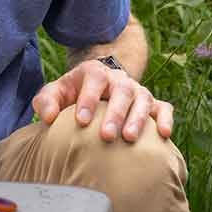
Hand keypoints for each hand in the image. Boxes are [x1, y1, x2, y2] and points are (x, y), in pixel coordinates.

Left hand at [31, 59, 174, 141]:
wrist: (97, 87)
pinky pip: (163, 108)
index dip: (89, 99)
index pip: (95, 79)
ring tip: (129, 138)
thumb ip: (46, 101)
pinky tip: (163, 135)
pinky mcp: (152, 103)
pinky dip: (165, 119)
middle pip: (122, 90)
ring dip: (138, 118)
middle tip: (106, 136)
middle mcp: (119, 79)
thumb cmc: (72, 94)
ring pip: (143, 100)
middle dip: (115, 113)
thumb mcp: (55, 92)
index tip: (81, 121)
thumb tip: (48, 117)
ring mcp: (137, 91)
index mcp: (95, 72)